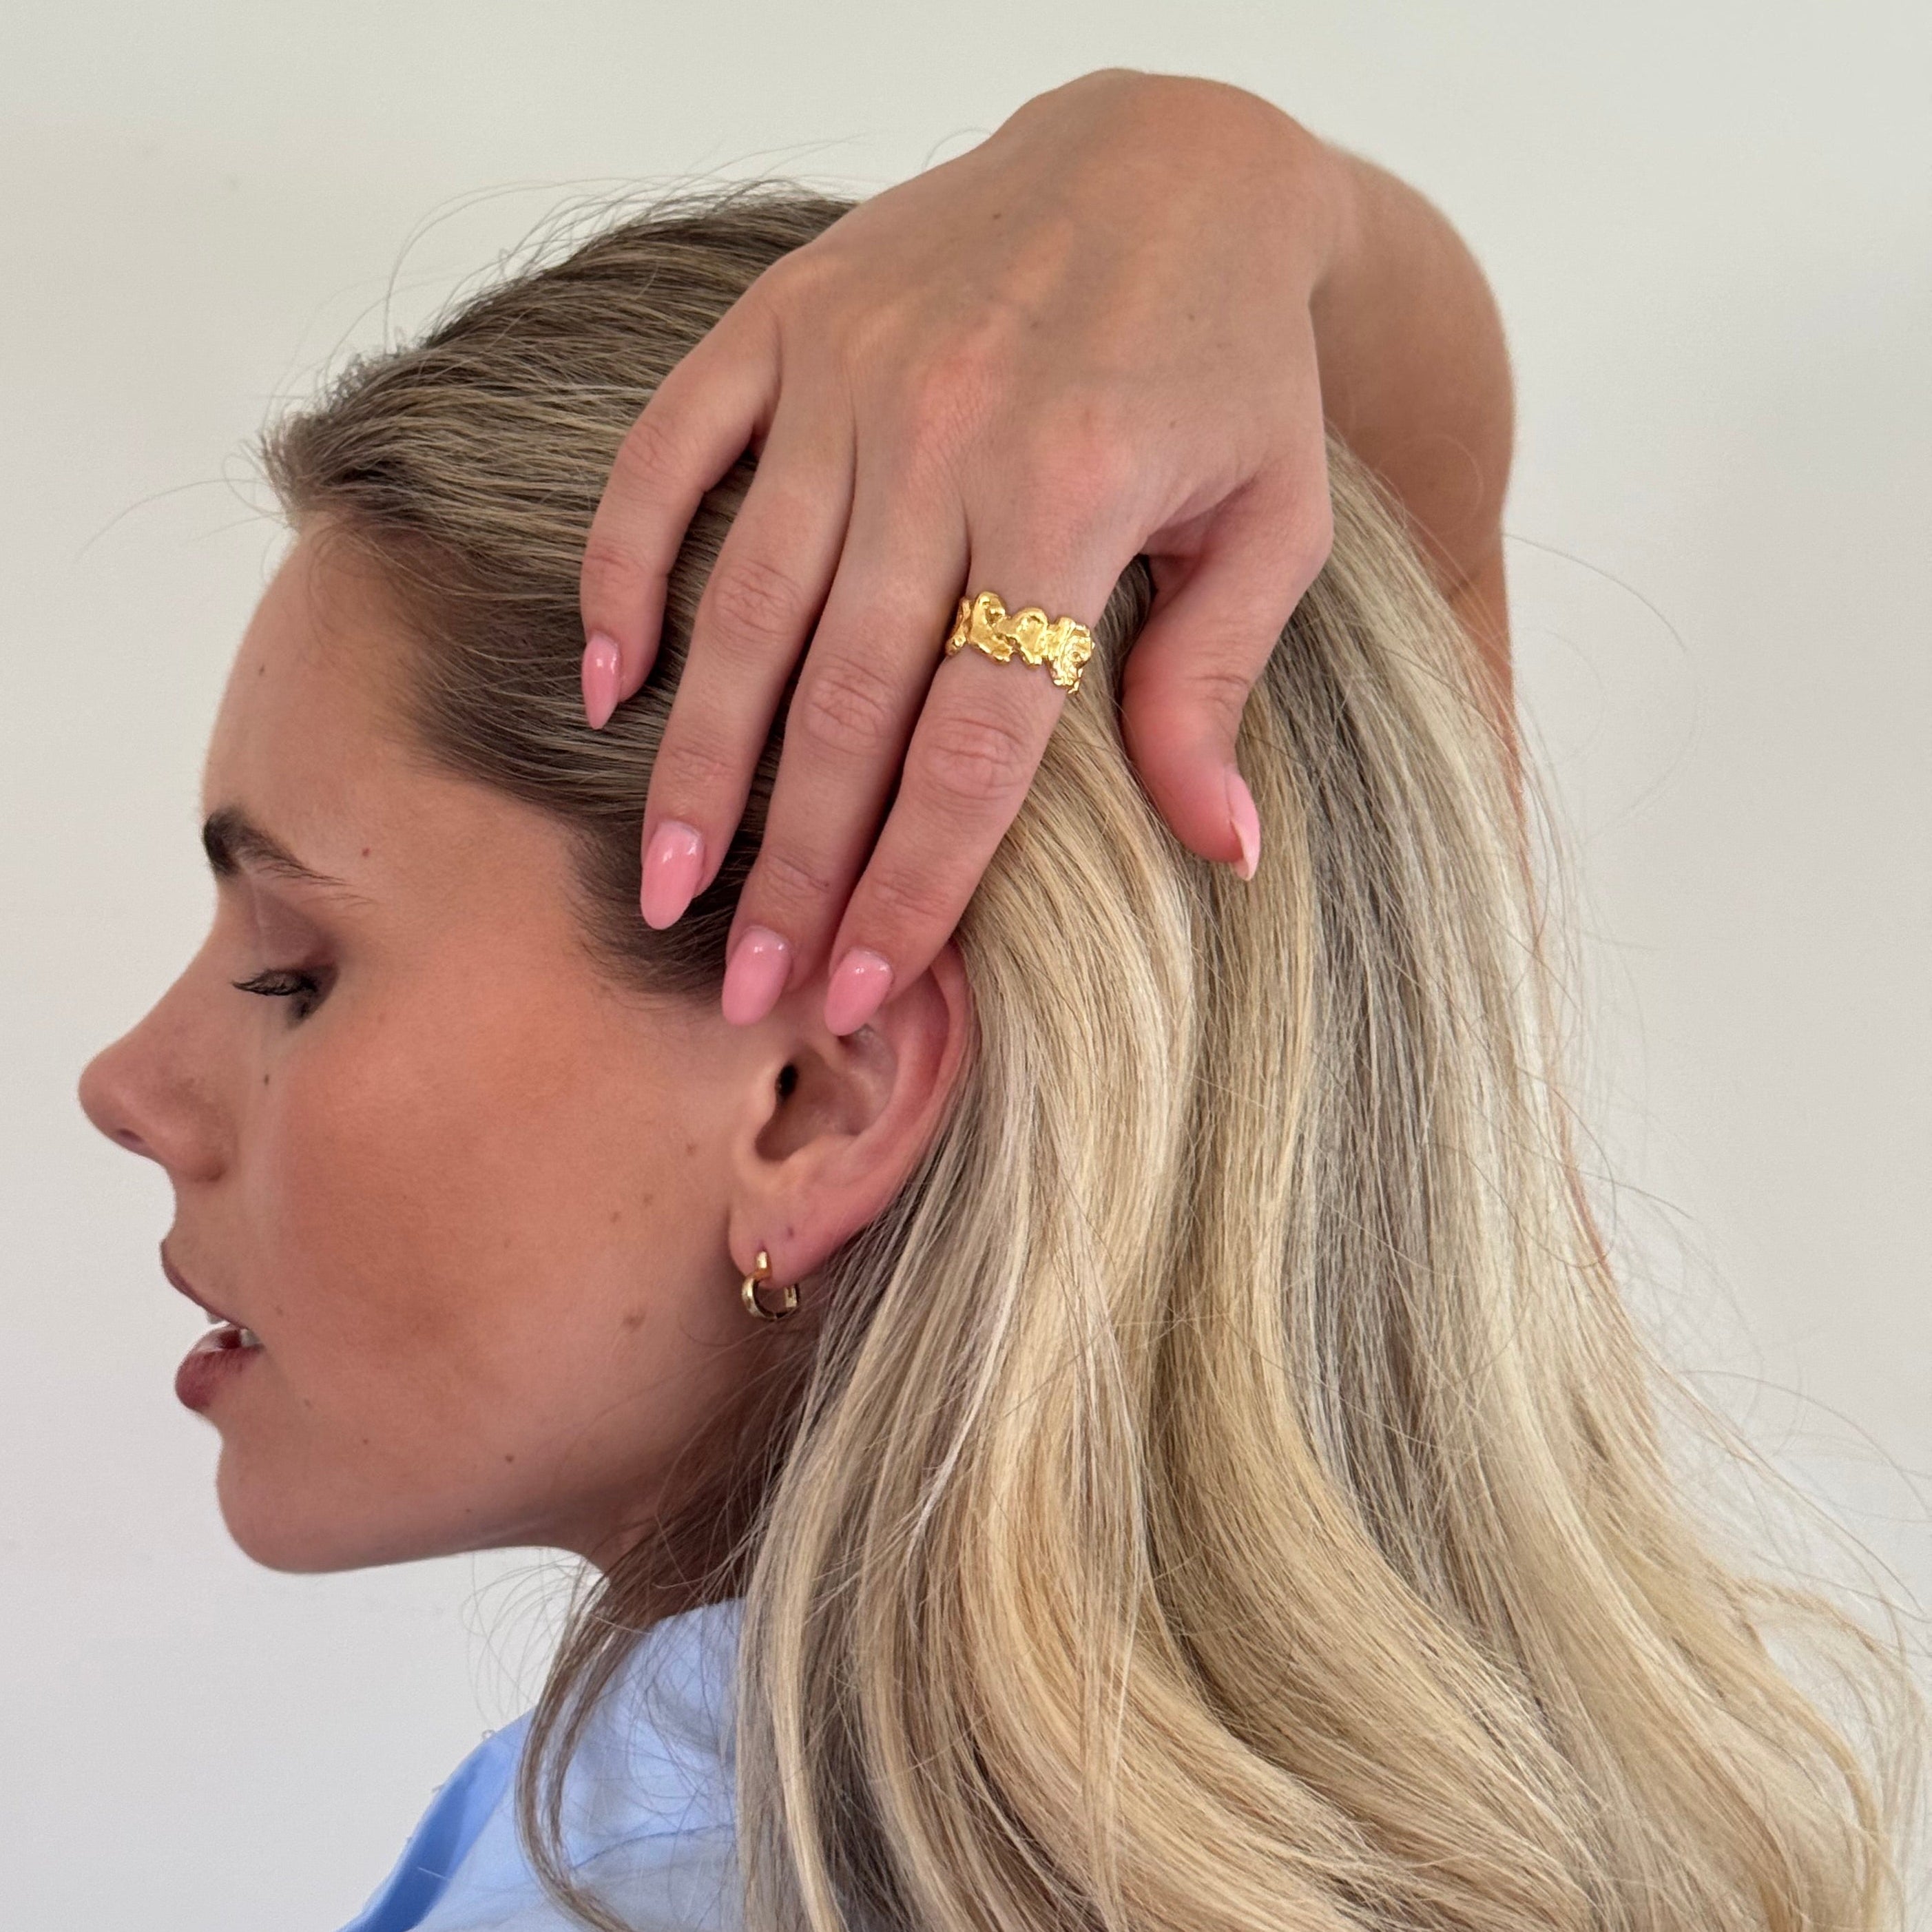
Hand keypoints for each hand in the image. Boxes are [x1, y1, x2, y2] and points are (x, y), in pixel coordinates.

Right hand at [579, 70, 1345, 1035]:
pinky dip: (623, 568)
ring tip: (666, 889)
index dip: (912, 883)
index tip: (865, 989)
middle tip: (753, 990)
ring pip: (745, 605)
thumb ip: (1217, 683)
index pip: (974, 744)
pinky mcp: (782, 320)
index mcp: (1071, 498)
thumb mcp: (1275, 521)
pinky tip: (605, 685)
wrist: (1167, 158)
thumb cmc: (1232, 360)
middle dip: (795, 865)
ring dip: (699, 761)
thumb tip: (1219, 851)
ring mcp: (847, 373)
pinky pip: (670, 456)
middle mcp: (943, 436)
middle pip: (845, 701)